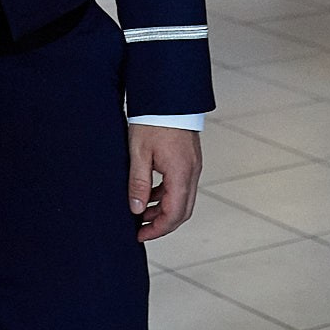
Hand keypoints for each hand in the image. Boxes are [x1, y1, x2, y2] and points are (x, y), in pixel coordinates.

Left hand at [128, 124, 200, 240]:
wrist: (167, 96)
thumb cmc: (153, 119)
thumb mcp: (139, 152)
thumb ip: (139, 183)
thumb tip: (136, 210)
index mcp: (181, 173)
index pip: (173, 214)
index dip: (157, 229)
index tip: (140, 234)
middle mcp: (192, 171)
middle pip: (182, 211)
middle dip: (162, 224)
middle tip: (141, 229)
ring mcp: (193, 165)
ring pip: (183, 199)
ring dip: (164, 210)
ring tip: (142, 212)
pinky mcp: (189, 159)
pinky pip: (182, 185)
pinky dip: (167, 195)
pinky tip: (151, 193)